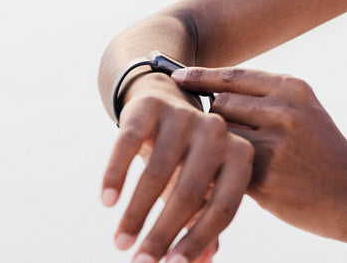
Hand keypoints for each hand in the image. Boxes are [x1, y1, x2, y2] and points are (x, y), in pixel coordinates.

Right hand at [102, 73, 253, 261]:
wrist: (165, 102)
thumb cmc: (187, 159)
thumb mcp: (202, 188)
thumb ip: (204, 223)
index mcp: (240, 156)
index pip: (224, 208)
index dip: (198, 240)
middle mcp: (217, 133)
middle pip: (190, 193)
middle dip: (162, 234)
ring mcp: (185, 116)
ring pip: (158, 172)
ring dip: (136, 213)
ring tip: (120, 243)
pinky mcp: (151, 106)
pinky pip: (130, 142)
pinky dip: (116, 174)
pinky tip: (107, 201)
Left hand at [171, 66, 346, 241]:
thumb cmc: (324, 154)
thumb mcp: (306, 113)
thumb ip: (268, 100)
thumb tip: (215, 90)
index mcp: (294, 88)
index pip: (234, 75)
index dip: (201, 75)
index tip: (175, 76)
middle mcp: (284, 110)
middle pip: (220, 104)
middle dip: (214, 120)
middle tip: (220, 139)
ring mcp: (274, 144)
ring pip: (218, 136)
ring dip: (215, 147)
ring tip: (226, 160)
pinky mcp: (263, 177)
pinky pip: (223, 167)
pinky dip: (217, 171)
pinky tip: (224, 179)